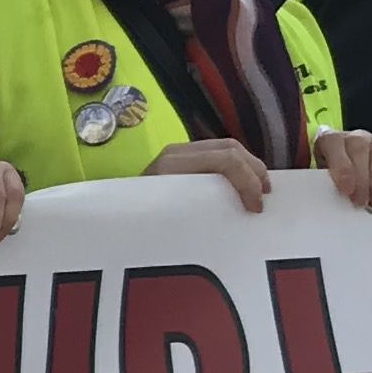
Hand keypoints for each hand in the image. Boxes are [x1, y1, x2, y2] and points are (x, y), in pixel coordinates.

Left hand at [147, 137, 271, 212]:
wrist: (106, 219)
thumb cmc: (135, 224)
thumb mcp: (166, 222)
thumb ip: (197, 216)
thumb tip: (237, 219)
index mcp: (172, 166)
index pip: (224, 160)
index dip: (247, 181)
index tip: (255, 208)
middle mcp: (175, 153)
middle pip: (229, 148)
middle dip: (254, 170)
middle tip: (265, 195)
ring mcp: (176, 153)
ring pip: (226, 148)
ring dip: (248, 167)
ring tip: (260, 189)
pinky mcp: (180, 160)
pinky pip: (216, 155)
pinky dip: (236, 167)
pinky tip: (244, 185)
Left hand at [314, 126, 371, 210]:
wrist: (352, 178)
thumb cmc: (335, 181)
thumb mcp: (324, 181)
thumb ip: (326, 184)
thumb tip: (332, 200)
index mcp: (330, 139)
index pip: (334, 142)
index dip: (340, 166)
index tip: (346, 190)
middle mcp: (356, 136)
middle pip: (359, 148)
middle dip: (360, 179)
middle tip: (360, 201)